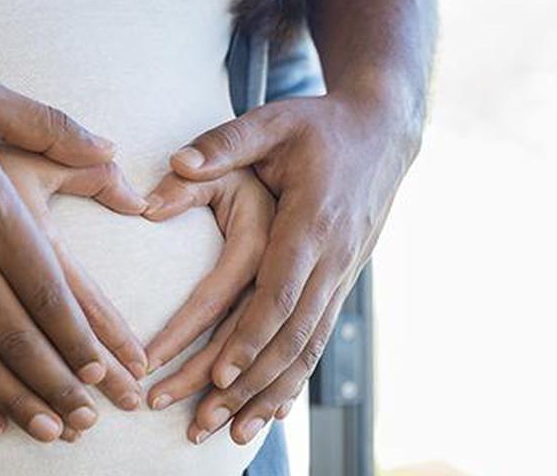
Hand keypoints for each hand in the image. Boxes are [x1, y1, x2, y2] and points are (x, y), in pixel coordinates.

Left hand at [166, 91, 418, 443]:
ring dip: (270, 395)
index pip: (280, 291)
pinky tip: (270, 413)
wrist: (382, 133)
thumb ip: (223, 143)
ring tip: (231, 435)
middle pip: (291, 335)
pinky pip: (318, 341)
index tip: (219, 375)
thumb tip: (174, 165)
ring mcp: (341, 275)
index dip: (251, 336)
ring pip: (307, 349)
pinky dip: (293, 380)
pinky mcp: (340, 283)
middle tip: (203, 422)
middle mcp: (332, 257)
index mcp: (312, 221)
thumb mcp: (272, 121)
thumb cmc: (319, 126)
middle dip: (248, 385)